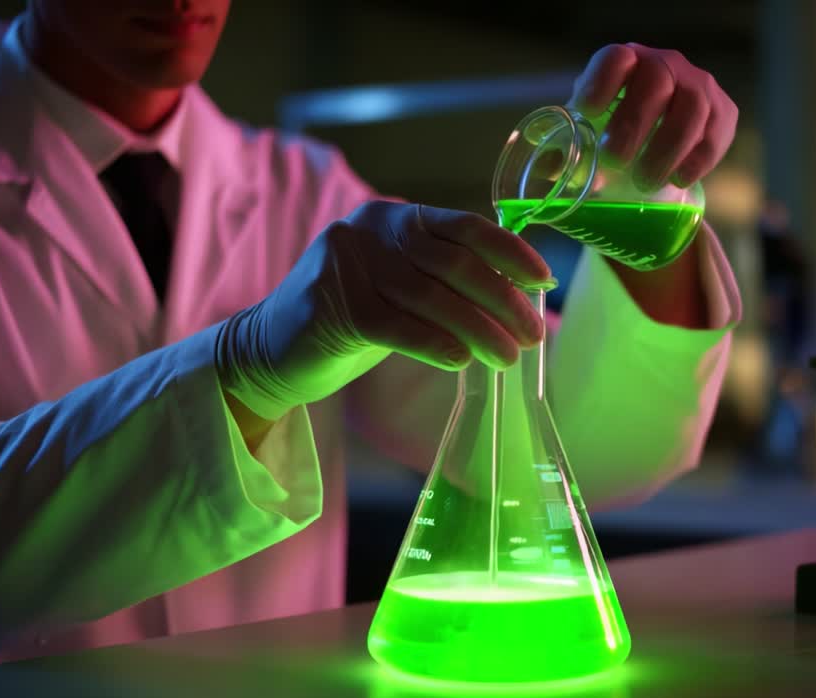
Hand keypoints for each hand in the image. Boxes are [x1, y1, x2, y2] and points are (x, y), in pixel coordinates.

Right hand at [216, 201, 552, 419]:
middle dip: (502, 301)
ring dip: (478, 331)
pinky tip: (460, 362)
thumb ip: (448, 279)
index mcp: (396, 218)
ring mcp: (346, 263)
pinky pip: (395, 325)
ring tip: (507, 358)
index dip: (509, 252)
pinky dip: (433, 343)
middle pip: (453, 263)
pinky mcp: (329, 303)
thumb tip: (520, 293)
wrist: (272, 350)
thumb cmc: (354, 320)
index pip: (464, 225)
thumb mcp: (404, 287)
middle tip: (532, 336)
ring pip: (430, 297)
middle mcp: (370, 230)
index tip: (543, 282)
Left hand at [569, 43, 738, 191]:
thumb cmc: (616, 132)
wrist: (661, 140)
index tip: (586, 111)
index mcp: (626, 64)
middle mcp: (665, 66)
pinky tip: (678, 179)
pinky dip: (698, 159)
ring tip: (645, 182)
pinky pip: (716, 132)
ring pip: (691, 108)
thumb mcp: (591, 133)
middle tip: (614, 160)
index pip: (616, 59)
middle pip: (656, 81)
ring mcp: (697, 86)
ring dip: (667, 148)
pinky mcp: (722, 112)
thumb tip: (546, 167)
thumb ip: (570, 148)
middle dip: (634, 123)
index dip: (602, 81)